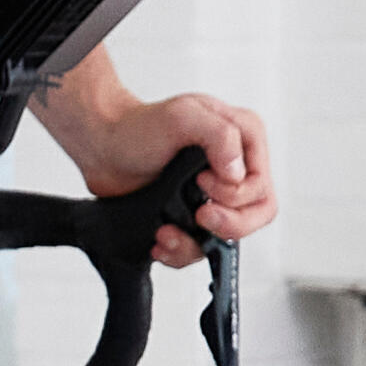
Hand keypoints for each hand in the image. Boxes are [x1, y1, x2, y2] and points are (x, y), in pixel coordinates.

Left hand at [52, 86, 274, 265]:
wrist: (104, 147)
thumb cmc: (139, 125)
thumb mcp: (183, 115)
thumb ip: (220, 136)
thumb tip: (237, 173)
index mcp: (244, 138)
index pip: (261, 186)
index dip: (234, 194)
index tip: (200, 180)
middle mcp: (235, 168)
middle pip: (257, 215)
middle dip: (227, 224)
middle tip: (198, 215)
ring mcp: (216, 195)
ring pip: (229, 237)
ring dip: (197, 242)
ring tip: (167, 231)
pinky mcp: (194, 215)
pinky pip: (201, 247)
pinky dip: (180, 251)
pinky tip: (161, 239)